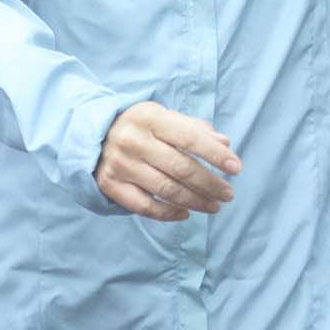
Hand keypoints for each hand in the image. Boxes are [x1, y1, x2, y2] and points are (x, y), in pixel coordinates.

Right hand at [95, 101, 240, 222]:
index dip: (215, 154)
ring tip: (214, 206)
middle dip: (210, 183)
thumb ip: (193, 128)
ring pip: (166, 189)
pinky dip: (169, 213)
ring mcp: (121, 164)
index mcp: (149, 117)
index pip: (189, 138)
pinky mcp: (111, 185)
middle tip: (228, 194)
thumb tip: (225, 143)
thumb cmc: (140, 126)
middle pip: (180, 168)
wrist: (93, 135)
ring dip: (196, 201)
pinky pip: (146, 207)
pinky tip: (186, 213)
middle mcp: (133, 140)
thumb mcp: (163, 117)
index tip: (236, 168)